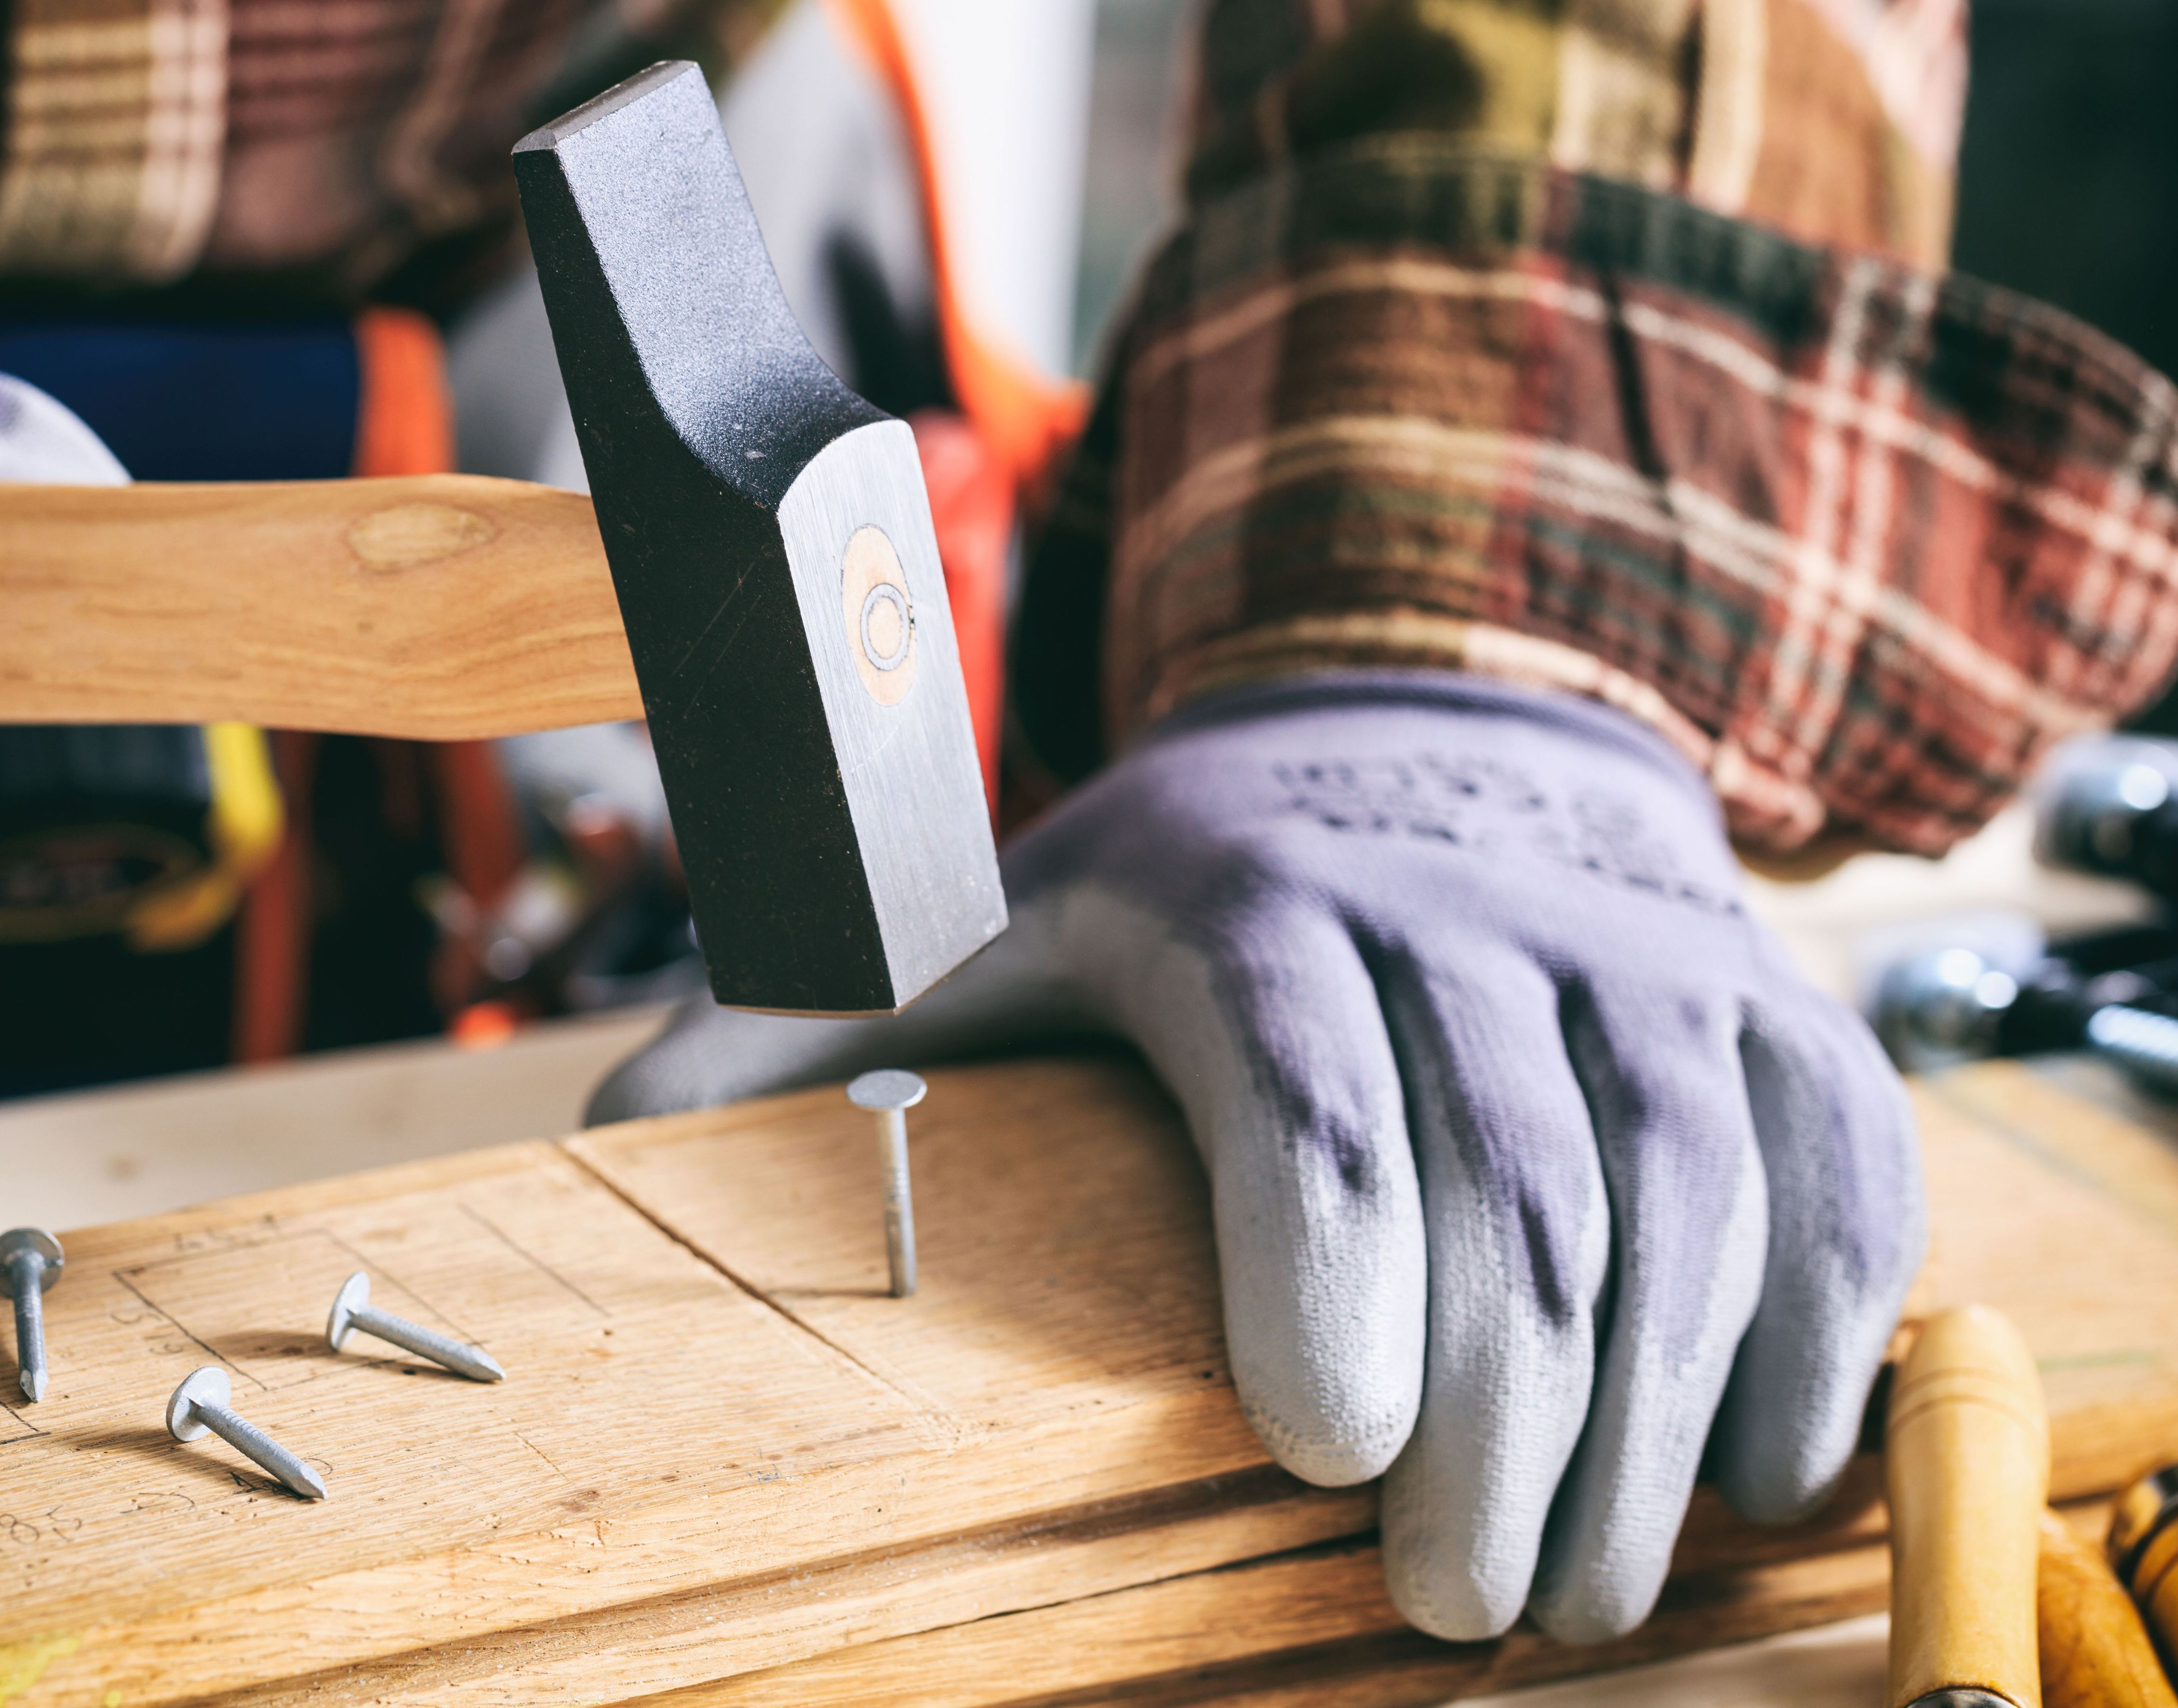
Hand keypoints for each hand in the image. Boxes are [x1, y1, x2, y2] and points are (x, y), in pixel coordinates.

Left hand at [589, 671, 1922, 1642]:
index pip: (1308, 1074)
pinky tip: (1739, 1473)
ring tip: (1572, 1590)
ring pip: (1689, 1190)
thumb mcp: (989, 931)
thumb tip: (597, 1156)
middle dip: (1496, 1417)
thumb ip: (817, 1043)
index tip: (1321, 1450)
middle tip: (1444, 1607)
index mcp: (1250, 893)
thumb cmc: (1188, 888)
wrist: (1425, 741)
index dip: (1329, 1259)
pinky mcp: (1772, 999)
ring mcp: (1646, 946)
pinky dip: (1811, 1332)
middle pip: (1513, 1175)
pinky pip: (1836, 1168)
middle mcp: (1469, 902)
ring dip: (1645, 1420)